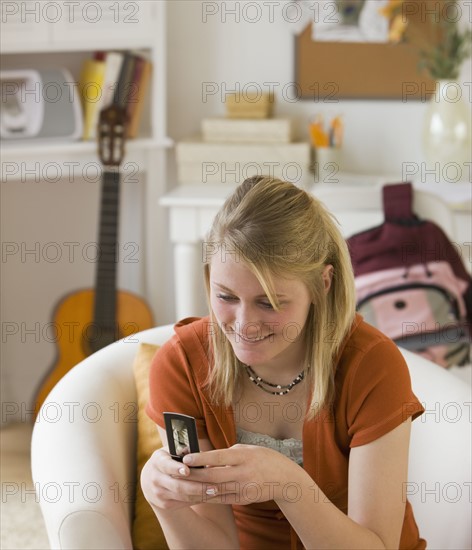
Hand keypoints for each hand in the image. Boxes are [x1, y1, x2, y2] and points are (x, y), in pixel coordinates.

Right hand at [140, 447, 213, 510]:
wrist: (149, 480)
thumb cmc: (167, 459)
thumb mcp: (171, 450)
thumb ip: (184, 450)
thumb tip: (199, 452)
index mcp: (157, 462)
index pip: (166, 466)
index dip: (176, 468)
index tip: (187, 470)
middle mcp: (156, 479)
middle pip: (177, 486)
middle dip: (197, 487)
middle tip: (214, 486)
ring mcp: (159, 494)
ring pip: (182, 496)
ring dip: (200, 495)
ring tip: (215, 491)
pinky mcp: (165, 504)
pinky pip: (183, 503)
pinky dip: (197, 499)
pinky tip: (209, 496)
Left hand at [181, 444, 300, 505]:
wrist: (286, 479)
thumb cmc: (264, 458)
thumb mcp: (248, 449)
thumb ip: (228, 453)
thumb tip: (208, 458)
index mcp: (244, 456)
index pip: (218, 457)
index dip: (201, 458)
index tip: (186, 458)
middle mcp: (243, 472)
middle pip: (214, 476)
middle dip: (194, 475)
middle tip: (178, 473)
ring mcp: (244, 488)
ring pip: (216, 489)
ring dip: (198, 488)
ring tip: (182, 484)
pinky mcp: (244, 499)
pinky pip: (222, 499)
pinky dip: (208, 496)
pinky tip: (197, 494)